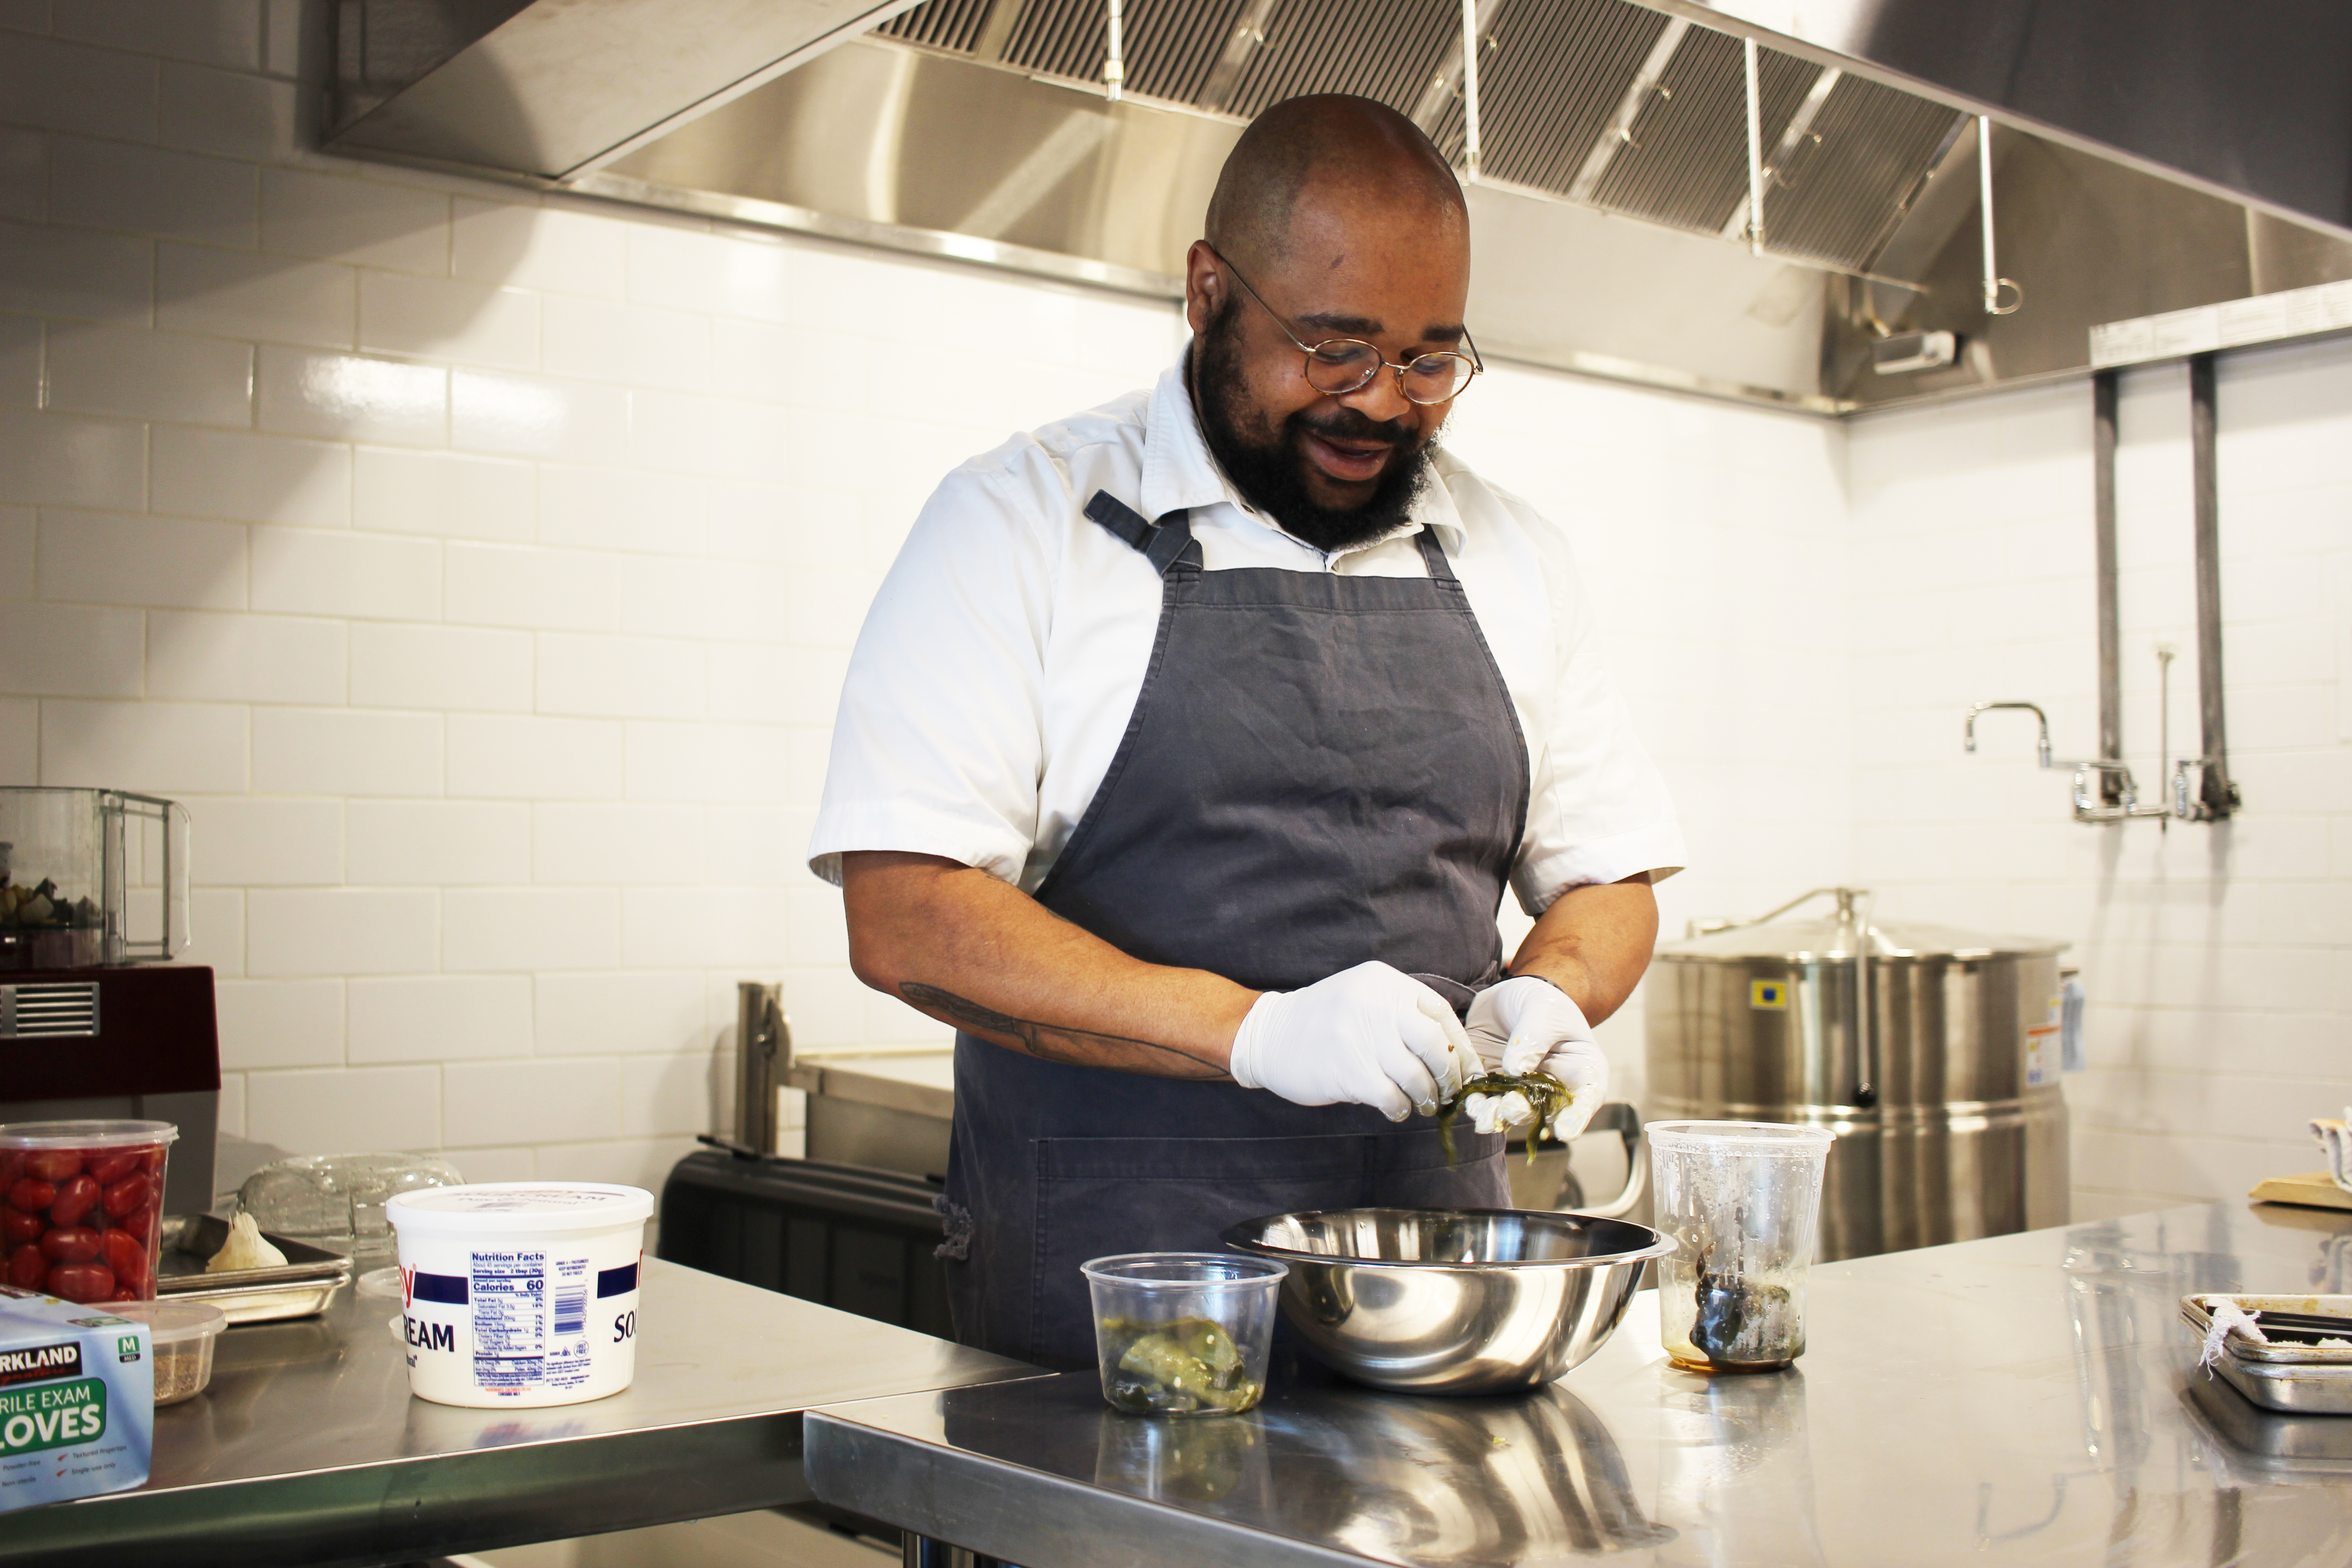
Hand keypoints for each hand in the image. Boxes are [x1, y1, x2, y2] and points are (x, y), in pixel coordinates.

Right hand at [1229, 962, 1473, 1120]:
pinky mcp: (1347, 1070)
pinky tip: (1396, 1110)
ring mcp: (1360, 1036)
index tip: (1470, 1070)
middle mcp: (1375, 1004)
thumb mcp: (1363, 997)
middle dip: (1450, 1075)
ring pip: (1416, 1076)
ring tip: (1424, 1104)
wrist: (1269, 1035)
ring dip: (1427, 1097)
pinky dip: (1400, 1109)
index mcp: (1384, 982)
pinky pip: (1391, 1097)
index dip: (1462, 1046)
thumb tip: (1454, 1053)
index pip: (1440, 1014)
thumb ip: (1401, 1014)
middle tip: (1449, 1092)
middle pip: (1436, 1045)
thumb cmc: (1325, 1022)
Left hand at [1464, 975, 1607, 1139]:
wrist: (1513, 999)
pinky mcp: (1494, 1087)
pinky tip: (1470, 1103)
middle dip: (1525, 1113)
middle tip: (1511, 1108)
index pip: (1588, 1097)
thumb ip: (1534, 1038)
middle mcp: (1553, 1089)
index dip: (1578, 1117)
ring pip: (1512, 1112)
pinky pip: (1485, 1101)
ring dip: (1497, 1117)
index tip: (1565, 1132)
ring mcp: (1522, 1092)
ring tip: (1486, 1117)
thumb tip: (1515, 1070)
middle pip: (1543, 1110)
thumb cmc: (1542, 1004)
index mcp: (1581, 1069)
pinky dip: (1477, 1105)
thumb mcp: (1544, 1010)